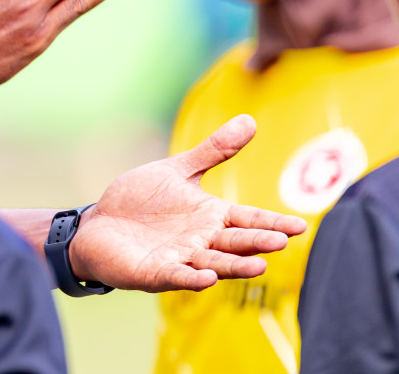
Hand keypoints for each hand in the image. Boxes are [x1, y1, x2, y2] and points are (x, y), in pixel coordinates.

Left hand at [70, 115, 307, 290]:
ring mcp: (180, 258)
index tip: (300, 226)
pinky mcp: (154, 272)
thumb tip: (250, 119)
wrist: (98, 225)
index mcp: (211, 217)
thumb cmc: (141, 200)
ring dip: (234, 266)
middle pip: (234, 242)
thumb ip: (213, 151)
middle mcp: (201, 241)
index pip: (248, 220)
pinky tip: (206, 279)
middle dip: (257, 242)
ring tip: (258, 266)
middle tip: (281, 241)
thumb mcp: (178, 171)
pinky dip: (191, 278)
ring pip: (213, 264)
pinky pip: (175, 276)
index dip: (272, 223)